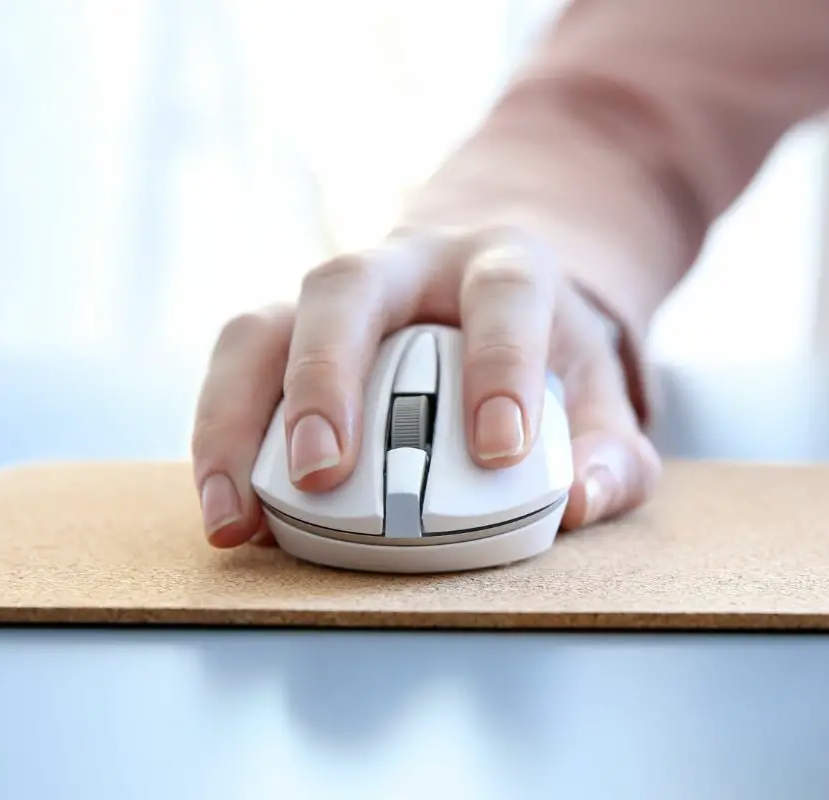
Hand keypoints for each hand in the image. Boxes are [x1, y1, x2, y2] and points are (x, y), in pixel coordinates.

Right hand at [191, 226, 661, 546]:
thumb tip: (579, 503)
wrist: (487, 292)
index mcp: (499, 265)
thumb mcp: (596, 396)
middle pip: (346, 288)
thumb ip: (610, 453)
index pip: (502, 295)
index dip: (500, 364)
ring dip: (236, 418)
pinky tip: (227, 506)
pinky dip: (219, 438)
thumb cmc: (542, 357)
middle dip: (327, 379)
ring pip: (260, 326)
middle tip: (325, 474)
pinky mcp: (281, 333)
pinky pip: (233, 370)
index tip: (499, 450)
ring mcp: (330, 297)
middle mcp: (404, 264)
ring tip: (236, 515)